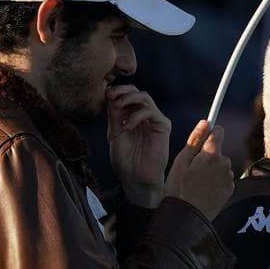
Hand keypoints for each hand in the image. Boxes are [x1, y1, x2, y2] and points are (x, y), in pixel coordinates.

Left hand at [107, 85, 170, 206]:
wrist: (136, 178)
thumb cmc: (125, 160)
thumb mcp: (114, 134)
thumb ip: (114, 116)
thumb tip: (110, 96)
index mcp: (131, 116)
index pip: (127, 96)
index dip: (117, 91)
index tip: (106, 94)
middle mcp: (144, 115)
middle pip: (137, 92)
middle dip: (123, 90)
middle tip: (112, 95)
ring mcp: (154, 119)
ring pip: (145, 97)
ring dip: (130, 99)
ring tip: (118, 107)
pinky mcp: (163, 126)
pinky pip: (151, 111)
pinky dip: (137, 115)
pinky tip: (128, 126)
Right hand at [166, 121, 234, 219]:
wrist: (187, 218)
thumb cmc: (178, 190)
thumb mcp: (180, 163)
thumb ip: (194, 141)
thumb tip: (206, 122)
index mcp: (210, 154)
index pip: (218, 132)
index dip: (210, 134)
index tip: (202, 139)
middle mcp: (224, 163)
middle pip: (218, 151)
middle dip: (208, 156)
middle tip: (192, 171)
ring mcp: (228, 177)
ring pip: (221, 166)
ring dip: (212, 170)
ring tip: (196, 184)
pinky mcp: (230, 189)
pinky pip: (224, 179)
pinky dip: (216, 182)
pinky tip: (204, 191)